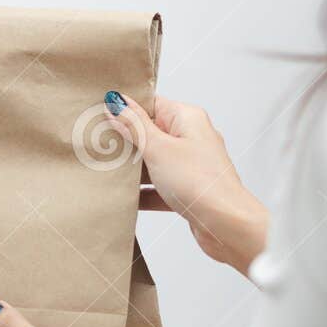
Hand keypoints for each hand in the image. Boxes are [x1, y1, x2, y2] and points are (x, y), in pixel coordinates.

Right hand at [105, 91, 267, 275]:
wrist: (227, 224)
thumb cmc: (200, 182)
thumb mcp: (158, 148)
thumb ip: (135, 126)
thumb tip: (117, 102)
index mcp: (188, 118)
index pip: (151, 104)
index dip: (126, 109)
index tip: (101, 115)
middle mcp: (191, 138)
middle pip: (150, 133)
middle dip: (126, 142)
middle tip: (99, 146)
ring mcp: (190, 165)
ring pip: (154, 162)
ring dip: (133, 170)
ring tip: (106, 173)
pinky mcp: (188, 190)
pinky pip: (160, 187)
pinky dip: (144, 193)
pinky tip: (125, 200)